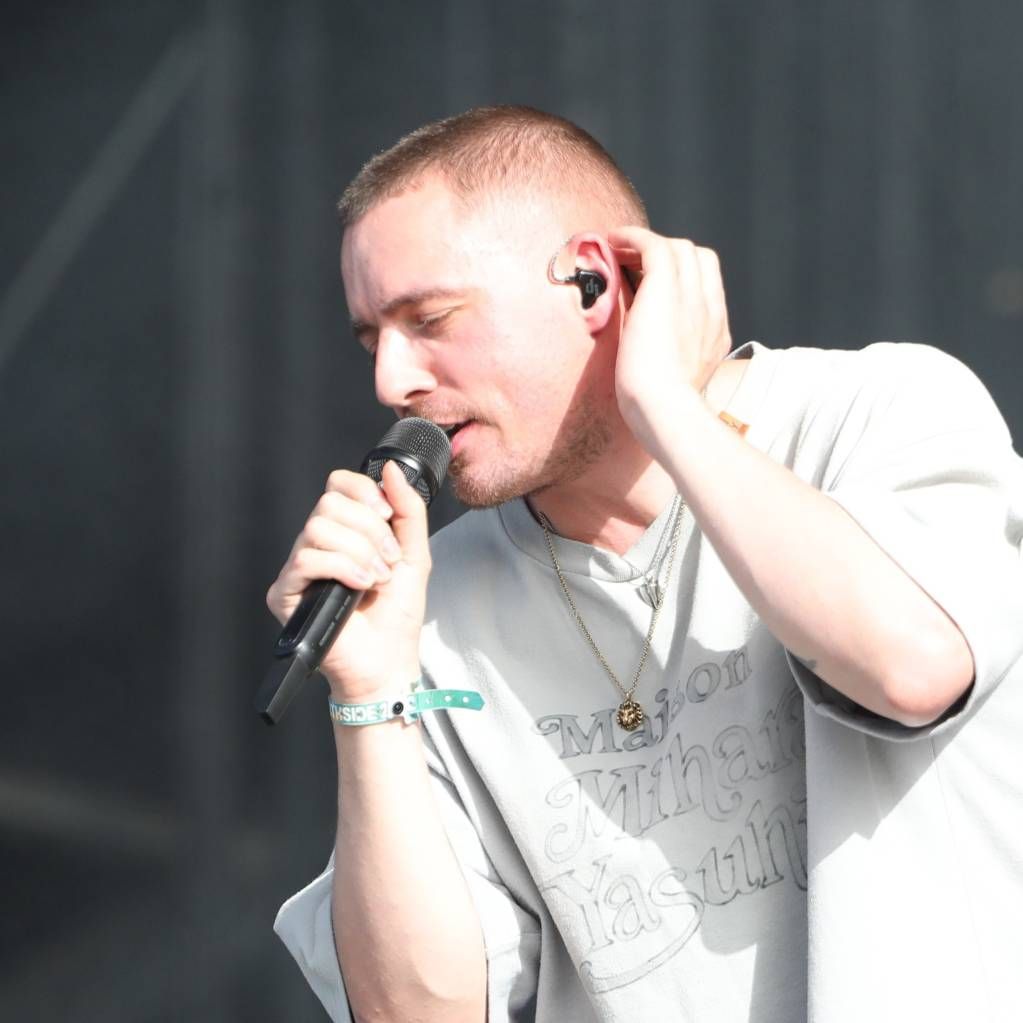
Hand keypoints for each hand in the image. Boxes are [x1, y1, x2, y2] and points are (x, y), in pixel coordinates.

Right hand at [266, 460, 429, 699]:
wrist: (388, 662)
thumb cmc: (397, 614)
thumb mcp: (416, 554)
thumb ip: (409, 510)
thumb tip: (393, 470)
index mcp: (344, 531)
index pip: (338, 484)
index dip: (364, 492)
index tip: (388, 517)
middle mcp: (316, 544)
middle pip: (329, 503)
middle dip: (369, 529)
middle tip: (388, 560)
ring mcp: (298, 569)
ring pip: (318, 529)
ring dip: (359, 552)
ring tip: (376, 579)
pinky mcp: (284, 594)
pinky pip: (305, 560)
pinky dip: (341, 568)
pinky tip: (360, 587)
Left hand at [607, 227, 731, 452]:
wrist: (666, 412)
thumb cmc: (659, 412)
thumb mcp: (669, 384)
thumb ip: (665, 362)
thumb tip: (641, 350)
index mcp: (714, 335)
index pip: (708, 287)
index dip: (683, 276)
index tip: (651, 282)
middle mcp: (710, 312)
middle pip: (699, 260)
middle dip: (668, 255)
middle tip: (633, 263)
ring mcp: (693, 298)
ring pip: (680, 249)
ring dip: (648, 245)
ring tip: (618, 250)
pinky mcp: (668, 289)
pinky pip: (654, 246)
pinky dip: (633, 238)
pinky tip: (612, 241)